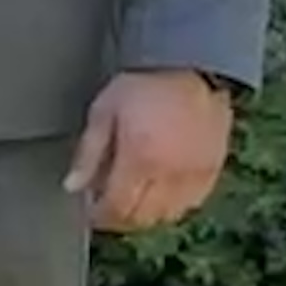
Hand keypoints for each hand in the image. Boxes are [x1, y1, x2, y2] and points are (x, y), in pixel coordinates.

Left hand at [66, 68, 237, 237]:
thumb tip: (73, 186)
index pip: (116, 209)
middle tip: (107, 205)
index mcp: (140, 160)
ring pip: (166, 217)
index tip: (90, 210)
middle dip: (119, 218)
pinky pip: (191, 205)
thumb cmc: (146, 85)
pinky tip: (159, 192)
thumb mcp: (104, 111)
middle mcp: (170, 175)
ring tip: (131, 198)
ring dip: (144, 215)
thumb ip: (88, 153)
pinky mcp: (212, 172)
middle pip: (140, 218)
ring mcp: (194, 176)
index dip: (99, 216)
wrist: (193, 66)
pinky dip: (172, 207)